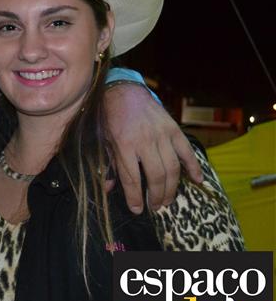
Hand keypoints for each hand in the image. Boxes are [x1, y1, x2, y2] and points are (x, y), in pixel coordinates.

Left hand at [104, 84, 202, 213]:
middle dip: (156, 196)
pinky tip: (197, 180)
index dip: (135, 198)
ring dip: (172, 188)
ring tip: (167, 200)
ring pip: (172, 168)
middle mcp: (145, 141)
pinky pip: (187, 152)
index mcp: (124, 145)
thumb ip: (108, 165)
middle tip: (155, 206)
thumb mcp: (102, 141)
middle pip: (156, 176)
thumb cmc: (110, 118)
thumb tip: (108, 189)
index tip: (137, 210)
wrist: (123, 91)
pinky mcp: (174, 129)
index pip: (132, 179)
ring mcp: (162, 135)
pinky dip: (194, 167)